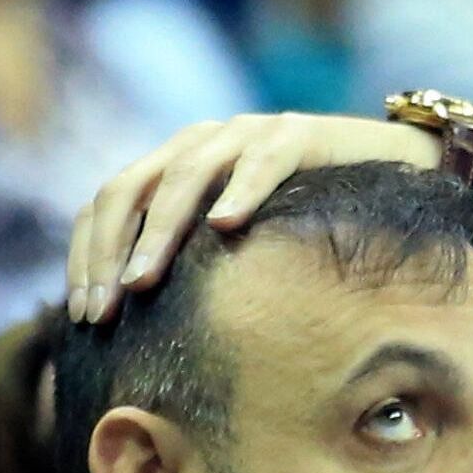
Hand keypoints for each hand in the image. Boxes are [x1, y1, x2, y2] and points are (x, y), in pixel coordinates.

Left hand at [66, 114, 444, 321]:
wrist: (389, 175)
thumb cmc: (303, 229)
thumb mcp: (232, 254)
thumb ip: (187, 273)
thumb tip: (131, 338)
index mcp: (171, 167)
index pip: (107, 205)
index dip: (86, 257)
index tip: (84, 318)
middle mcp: (199, 142)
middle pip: (129, 188)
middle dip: (108, 252)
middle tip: (105, 309)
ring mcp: (245, 133)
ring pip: (184, 175)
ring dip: (158, 232)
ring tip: (142, 282)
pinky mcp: (297, 135)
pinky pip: (261, 160)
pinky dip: (240, 190)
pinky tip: (225, 225)